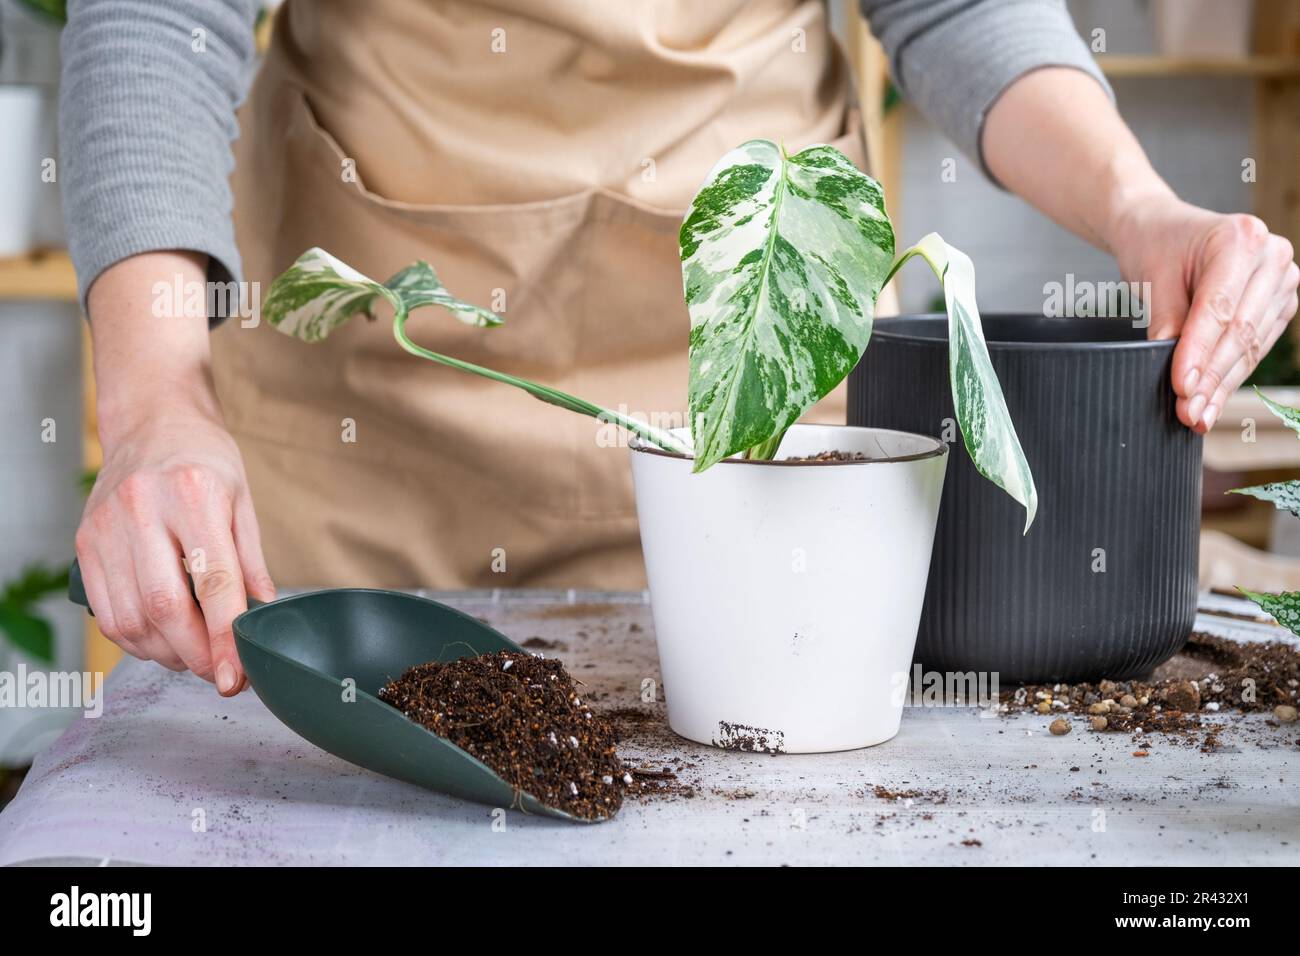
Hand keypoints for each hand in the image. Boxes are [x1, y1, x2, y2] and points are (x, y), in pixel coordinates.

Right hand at [76, 399, 274, 694]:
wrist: (152, 420)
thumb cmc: (205, 459)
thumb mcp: (243, 501)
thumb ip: (252, 564)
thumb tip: (263, 619)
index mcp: (195, 494)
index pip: (214, 583)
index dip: (226, 638)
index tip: (236, 676)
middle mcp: (143, 509)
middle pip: (165, 608)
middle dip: (196, 655)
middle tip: (219, 672)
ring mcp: (106, 526)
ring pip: (131, 619)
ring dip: (166, 653)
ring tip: (194, 653)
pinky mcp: (84, 542)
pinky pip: (107, 612)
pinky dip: (136, 639)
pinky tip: (162, 637)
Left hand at [1111, 198, 1298, 432]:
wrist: (1164, 228)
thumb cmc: (1156, 245)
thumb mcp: (1152, 277)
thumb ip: (1166, 320)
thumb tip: (1178, 373)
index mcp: (1240, 239)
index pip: (1219, 308)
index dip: (1199, 352)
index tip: (1181, 386)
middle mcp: (1271, 257)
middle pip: (1240, 331)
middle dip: (1210, 377)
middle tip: (1187, 411)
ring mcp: (1281, 282)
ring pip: (1251, 346)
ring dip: (1222, 385)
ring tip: (1196, 415)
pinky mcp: (1278, 305)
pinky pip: (1256, 348)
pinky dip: (1230, 377)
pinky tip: (1212, 402)